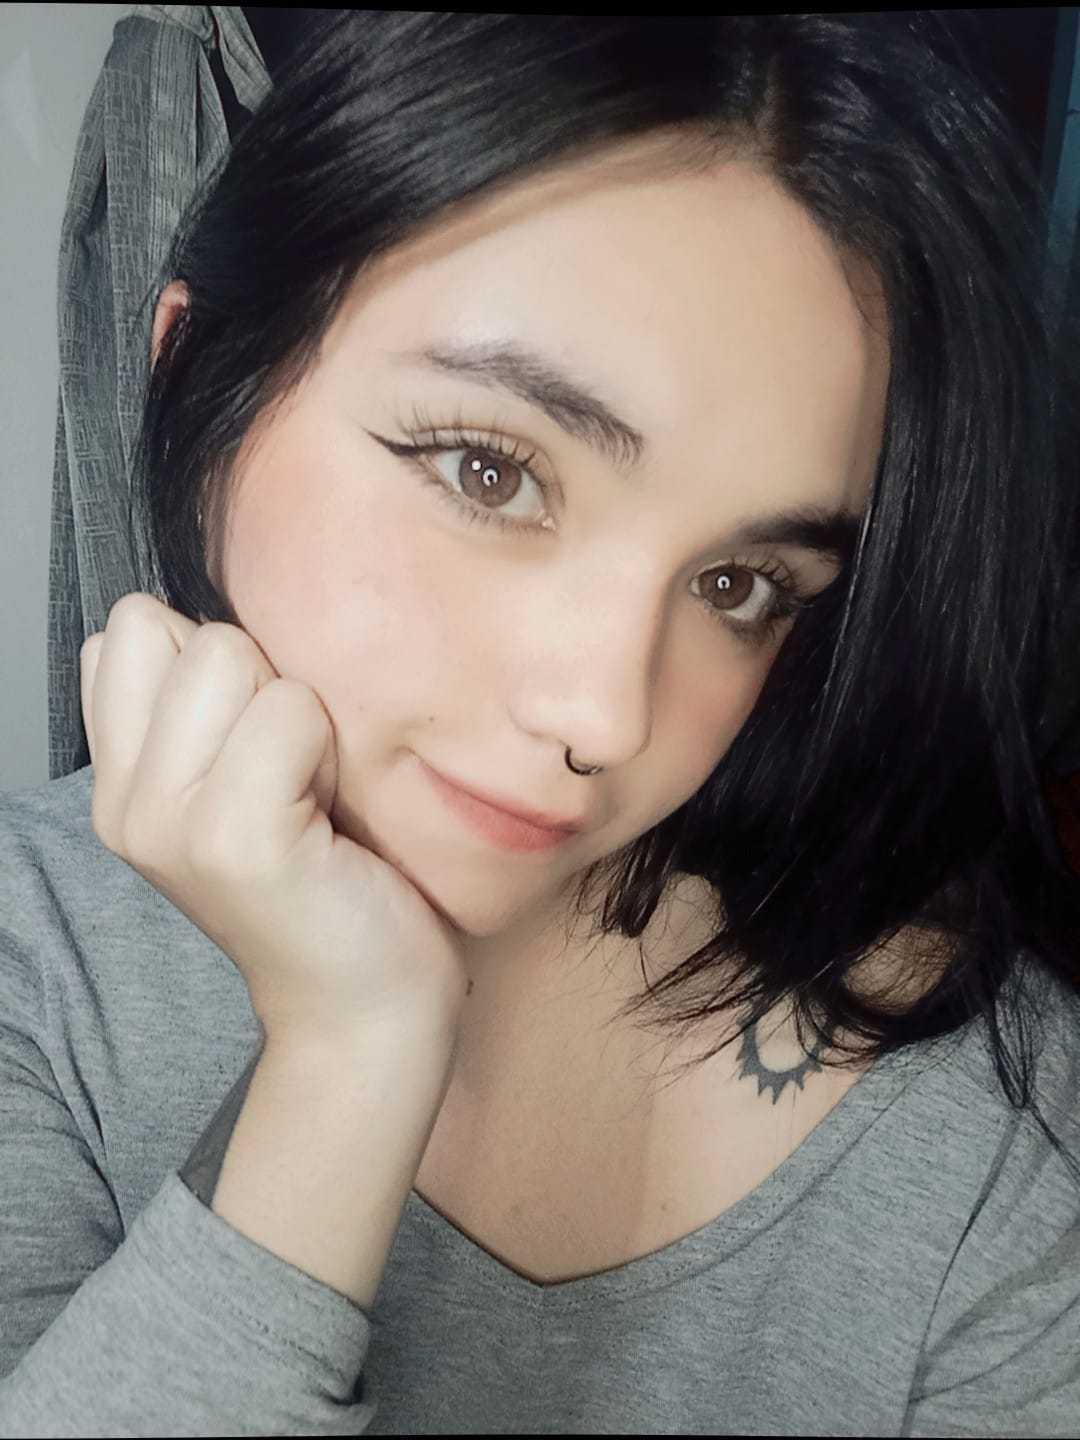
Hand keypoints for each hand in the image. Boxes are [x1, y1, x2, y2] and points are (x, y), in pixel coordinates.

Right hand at [80, 593, 468, 1043]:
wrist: (365, 1006)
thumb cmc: (327, 881)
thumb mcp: (239, 785)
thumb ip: (203, 709)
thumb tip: (210, 621)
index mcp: (121, 784)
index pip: (131, 629)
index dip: (218, 663)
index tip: (258, 745)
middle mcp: (127, 805)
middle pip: (183, 631)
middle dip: (261, 681)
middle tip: (292, 775)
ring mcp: (172, 824)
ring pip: (232, 657)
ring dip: (297, 713)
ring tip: (311, 793)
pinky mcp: (236, 839)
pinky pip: (290, 711)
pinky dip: (330, 747)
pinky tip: (330, 815)